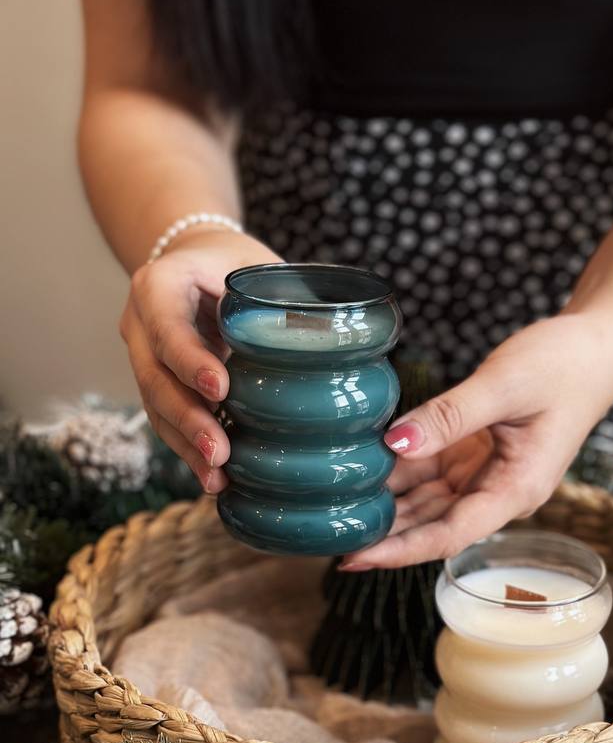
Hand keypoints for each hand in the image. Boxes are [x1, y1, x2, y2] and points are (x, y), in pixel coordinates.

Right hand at [120, 230, 280, 491]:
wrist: (194, 262)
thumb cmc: (234, 263)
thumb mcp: (256, 266)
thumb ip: (283, 299)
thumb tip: (342, 340)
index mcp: (160, 284)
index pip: (168, 325)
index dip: (190, 359)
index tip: (221, 388)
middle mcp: (140, 323)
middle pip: (154, 377)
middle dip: (188, 419)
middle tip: (220, 452)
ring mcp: (143, 358)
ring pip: (156, 408)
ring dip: (187, 446)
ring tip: (217, 478)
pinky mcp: (157, 386)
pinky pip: (166, 423)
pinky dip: (190, 452)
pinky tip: (215, 481)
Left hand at [341, 313, 612, 568]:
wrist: (597, 346)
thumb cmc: (564, 365)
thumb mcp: (504, 386)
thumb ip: (448, 417)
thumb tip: (393, 445)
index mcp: (515, 491)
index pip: (448, 536)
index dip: (399, 552)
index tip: (354, 559)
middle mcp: (499, 493)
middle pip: (432, 527)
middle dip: (382, 537)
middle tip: (323, 540)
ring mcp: (487, 476)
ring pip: (427, 502)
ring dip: (385, 508)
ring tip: (331, 513)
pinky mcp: (477, 454)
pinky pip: (431, 473)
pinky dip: (397, 474)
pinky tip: (357, 474)